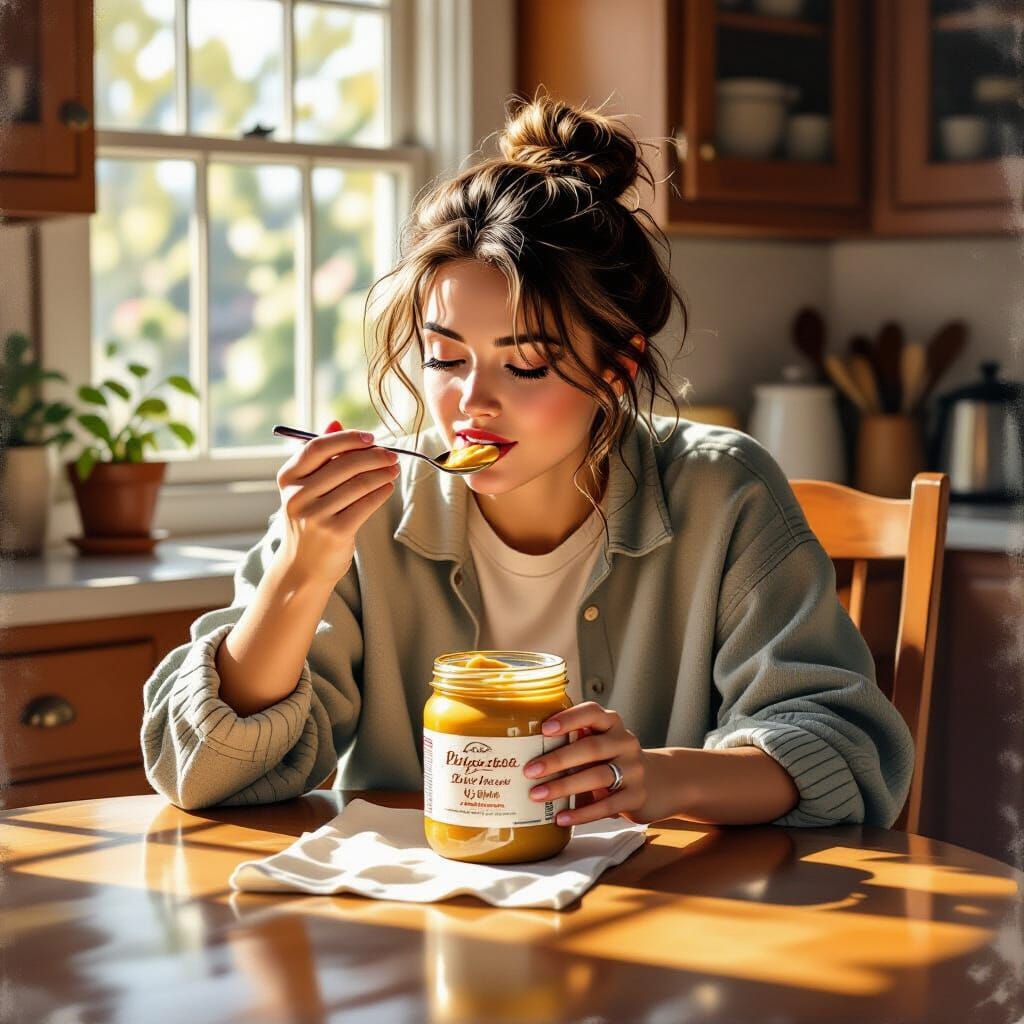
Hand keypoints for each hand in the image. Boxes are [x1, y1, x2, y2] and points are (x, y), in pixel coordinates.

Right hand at [275, 419, 398, 585]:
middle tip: (391, 455)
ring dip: (382, 473)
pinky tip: (387, 487)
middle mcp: (298, 495)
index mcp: (288, 478)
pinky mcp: (335, 532)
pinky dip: (381, 492)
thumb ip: (320, 457)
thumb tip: (336, 422)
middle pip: (343, 464)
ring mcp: (315, 515)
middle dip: (373, 456)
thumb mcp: (307, 488)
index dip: (348, 439)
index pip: (318, 447)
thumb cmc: (310, 521)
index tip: (370, 438)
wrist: (303, 568)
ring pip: (358, 484)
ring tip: (393, 469)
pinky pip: (366, 504)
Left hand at [522, 702, 651, 826]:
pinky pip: (607, 806)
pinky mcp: (637, 796)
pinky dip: (582, 813)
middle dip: (558, 759)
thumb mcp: (600, 745)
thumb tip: (527, 752)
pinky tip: (561, 818)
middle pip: (591, 748)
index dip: (569, 718)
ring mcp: (634, 769)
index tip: (544, 728)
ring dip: (564, 786)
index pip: (592, 713)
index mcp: (612, 724)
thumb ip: (575, 742)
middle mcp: (625, 742)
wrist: (658, 782)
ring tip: (537, 795)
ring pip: (598, 776)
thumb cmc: (614, 760)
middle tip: (530, 770)